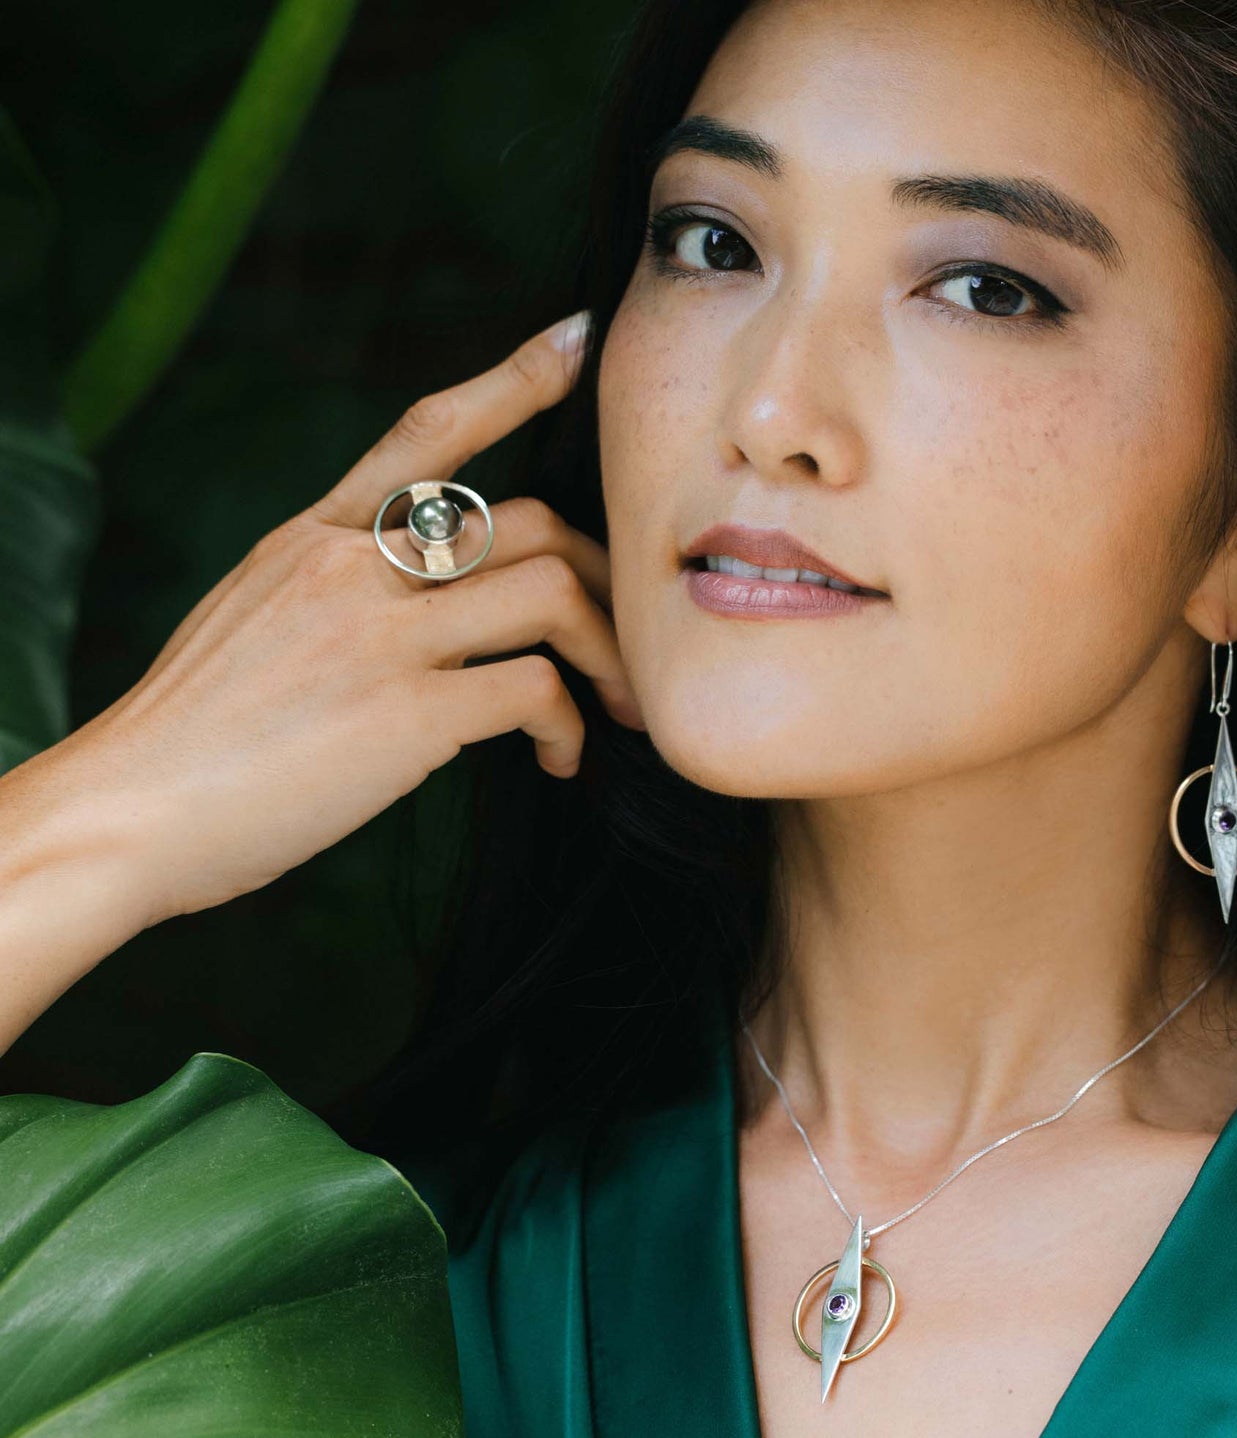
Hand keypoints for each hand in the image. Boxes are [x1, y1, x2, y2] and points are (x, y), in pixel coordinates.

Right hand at [33, 309, 641, 927]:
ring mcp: (378, 636)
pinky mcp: (405, 714)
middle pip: (526, 519)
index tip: (576, 340)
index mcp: (312, 539)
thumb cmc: (190, 735)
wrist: (124, 813)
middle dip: (600, 570)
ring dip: (607, 651)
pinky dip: (568, 726)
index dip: (512, 381)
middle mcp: (350, 568)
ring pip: (550, 592)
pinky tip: (558, 760)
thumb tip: (414, 606)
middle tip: (626, 627)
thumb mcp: (253, 620)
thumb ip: (334, 592)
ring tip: (618, 704)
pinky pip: (534, 690)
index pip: (425, 432)